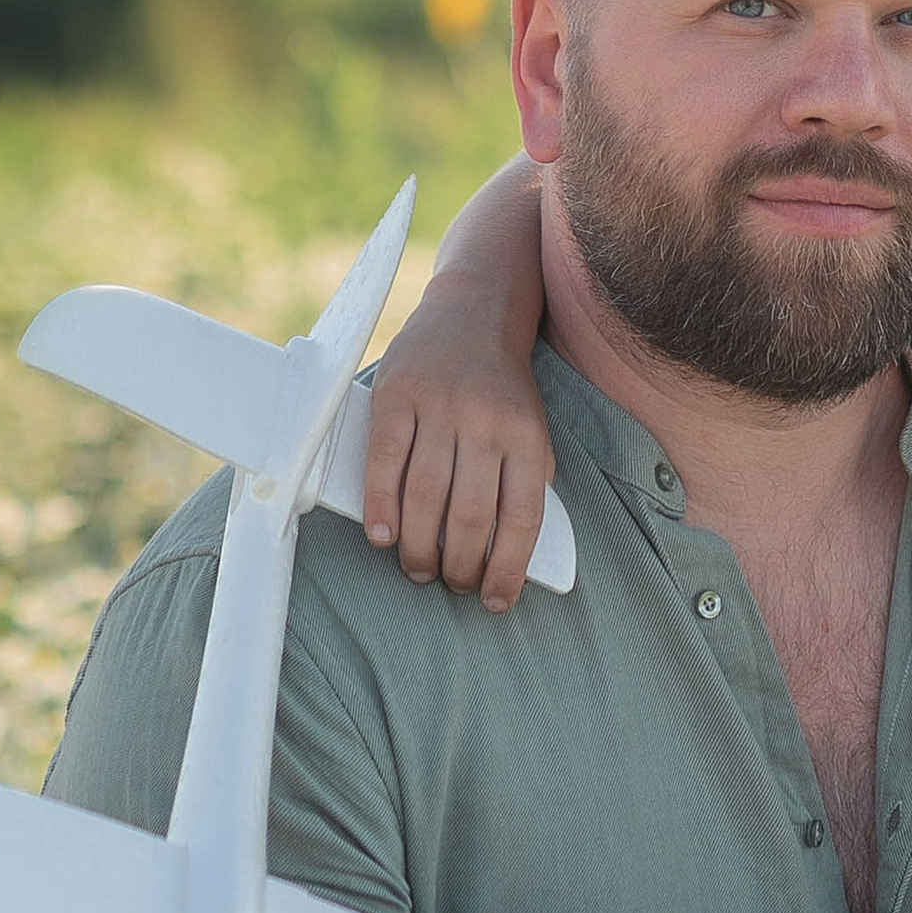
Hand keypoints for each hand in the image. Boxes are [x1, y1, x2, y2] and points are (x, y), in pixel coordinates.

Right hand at [363, 280, 556, 609]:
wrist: (475, 311)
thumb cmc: (502, 387)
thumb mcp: (530, 429)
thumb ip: (521, 481)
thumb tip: (508, 555)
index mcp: (528, 436)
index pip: (522, 518)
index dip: (507, 569)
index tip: (494, 601)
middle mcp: (486, 421)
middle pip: (469, 515)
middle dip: (458, 565)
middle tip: (450, 584)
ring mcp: (439, 406)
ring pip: (425, 495)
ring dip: (418, 546)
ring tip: (418, 568)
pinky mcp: (396, 394)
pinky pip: (385, 461)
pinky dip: (381, 506)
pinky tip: (383, 536)